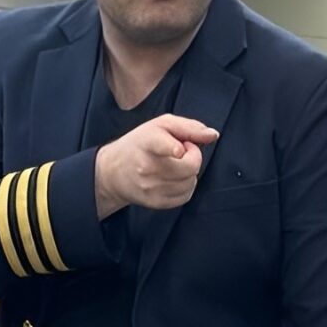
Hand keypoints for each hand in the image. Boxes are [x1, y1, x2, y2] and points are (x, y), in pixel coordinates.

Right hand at [94, 115, 218, 218]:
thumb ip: (189, 127)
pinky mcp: (155, 202)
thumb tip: (213, 135)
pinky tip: (174, 177)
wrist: (113, 172)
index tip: (179, 150)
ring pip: (191, 182)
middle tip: (182, 151)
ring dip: (189, 172)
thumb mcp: (161, 125)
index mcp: (146, 142)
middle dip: (193, 156)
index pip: (162, 146)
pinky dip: (186, 185)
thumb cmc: (139, 144)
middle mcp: (147, 167)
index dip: (174, 148)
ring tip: (175, 164)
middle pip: (190, 167)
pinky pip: (186, 195)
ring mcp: (151, 187)